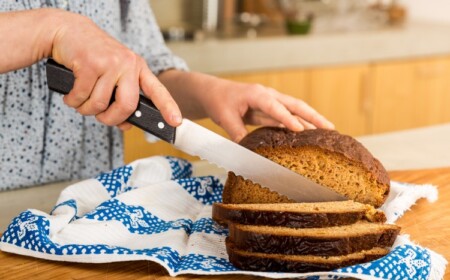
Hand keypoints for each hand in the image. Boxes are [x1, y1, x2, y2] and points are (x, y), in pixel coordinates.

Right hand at [49, 9, 180, 128]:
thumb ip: (121, 99)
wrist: (68, 31)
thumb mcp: (112, 75)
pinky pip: (81, 96)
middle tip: (101, 117)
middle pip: (127, 106)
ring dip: (86, 109)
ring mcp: (110, 62)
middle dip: (110, 119)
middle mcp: (128, 64)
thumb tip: (126, 125)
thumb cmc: (92, 57)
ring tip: (80, 100)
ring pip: (100, 104)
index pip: (157, 90)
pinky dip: (73, 101)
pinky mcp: (89, 63)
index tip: (177, 122)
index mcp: (138, 68)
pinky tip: (71, 95)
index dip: (168, 107)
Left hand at [158, 71, 333, 141]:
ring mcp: (270, 101)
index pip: (275, 107)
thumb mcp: (224, 118)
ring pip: (294, 110)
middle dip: (313, 116)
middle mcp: (268, 95)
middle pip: (295, 104)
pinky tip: (308, 134)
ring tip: (327, 132)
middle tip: (330, 128)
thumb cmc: (218, 101)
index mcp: (257, 94)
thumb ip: (237, 133)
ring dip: (310, 120)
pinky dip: (298, 123)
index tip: (300, 129)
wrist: (213, 91)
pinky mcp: (269, 109)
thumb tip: (248, 152)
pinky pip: (287, 116)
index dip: (288, 118)